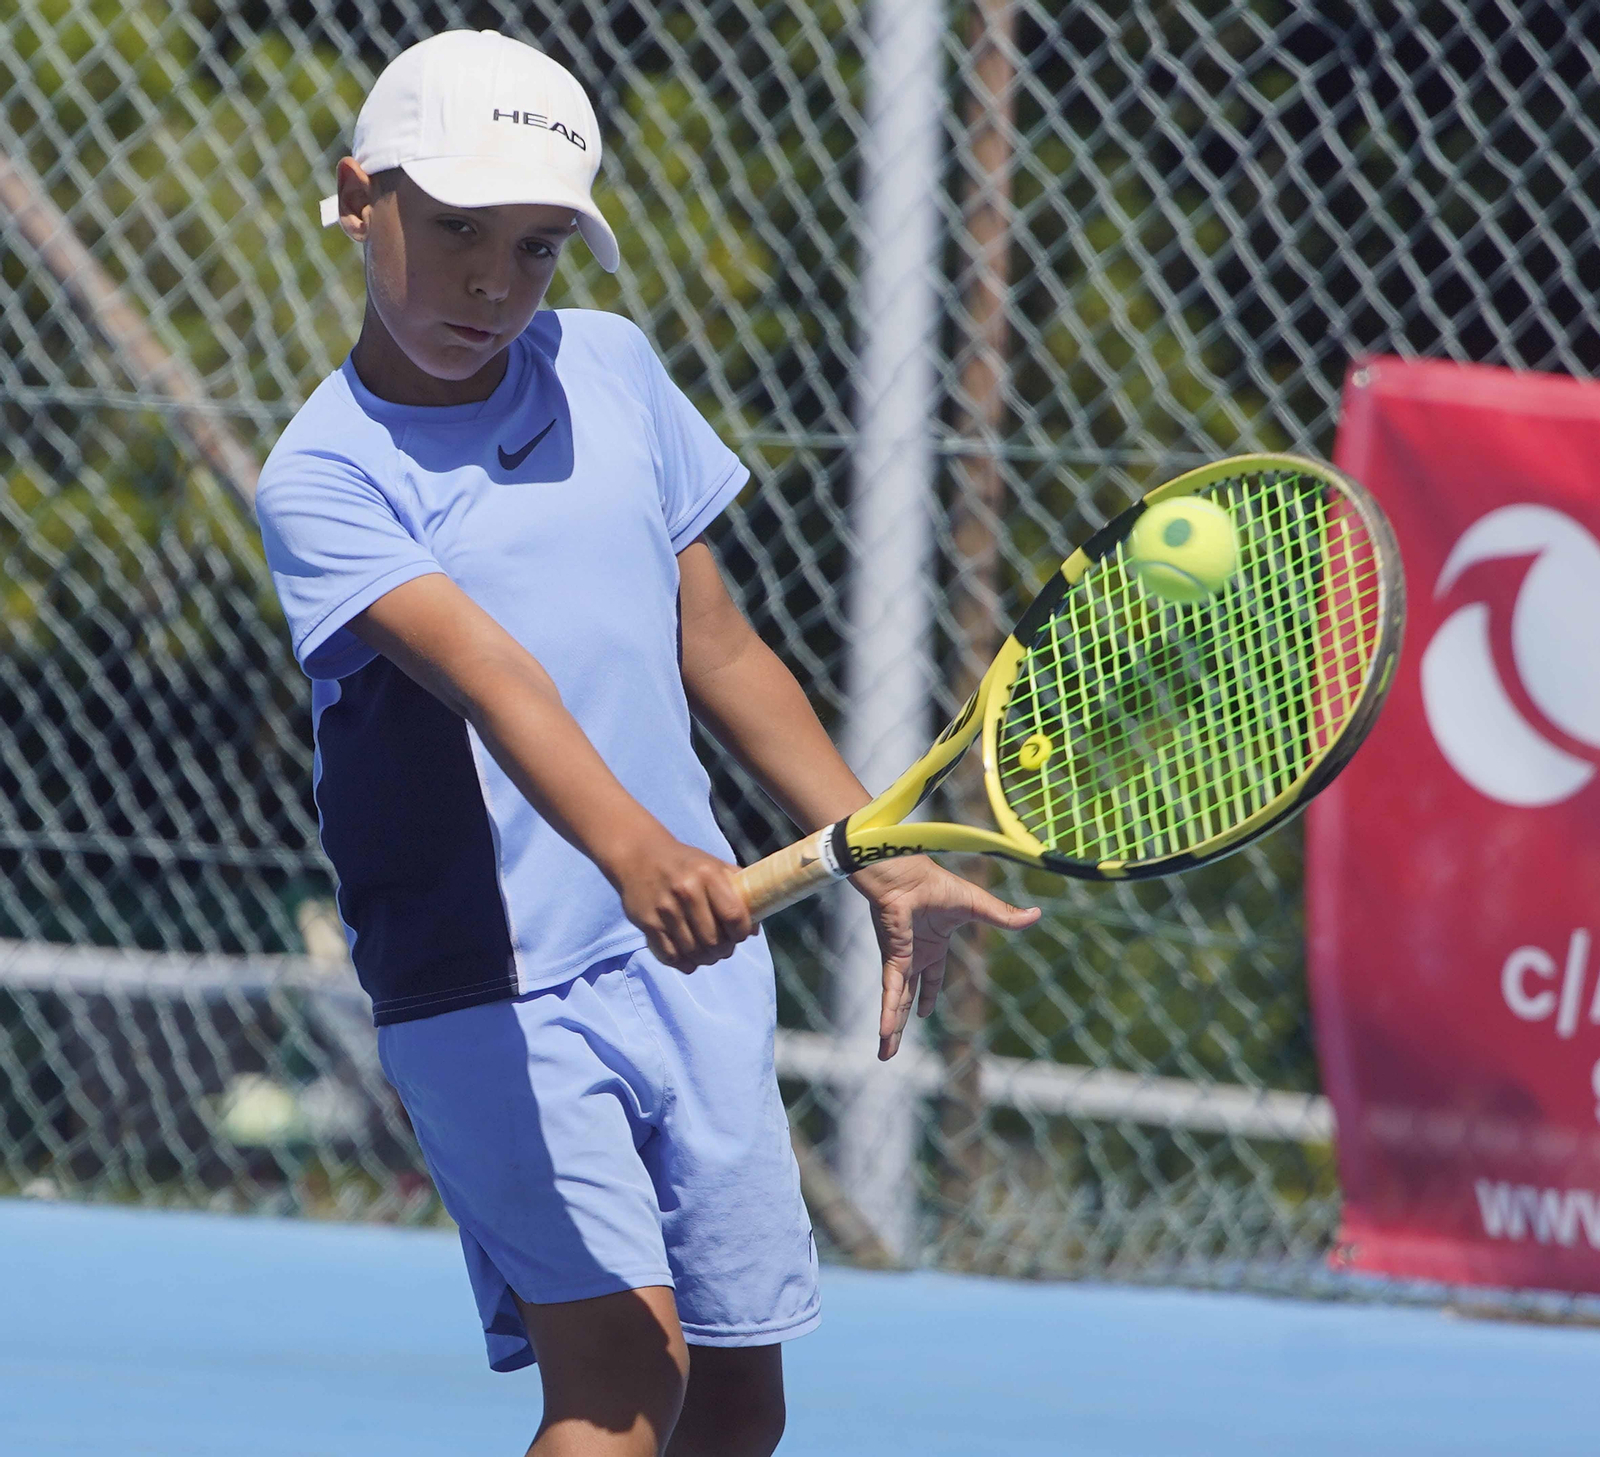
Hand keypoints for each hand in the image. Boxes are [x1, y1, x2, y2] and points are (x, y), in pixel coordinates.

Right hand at [608, 831, 753, 971]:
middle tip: (723, 948)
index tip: (740, 935)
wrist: (639, 855)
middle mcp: (686, 891)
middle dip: (723, 950)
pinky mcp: (647, 923)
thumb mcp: (714, 865)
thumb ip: (738, 891)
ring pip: (693, 952)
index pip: (734, 916)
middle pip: (714, 940)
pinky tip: (688, 958)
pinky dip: (683, 963)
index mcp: (708, 875)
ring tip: (707, 954)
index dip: (741, 933)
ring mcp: (665, 908)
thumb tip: (755, 929)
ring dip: (704, 959)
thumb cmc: (685, 864)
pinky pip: (670, 955)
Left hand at [850, 857, 1040, 1059]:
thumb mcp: (977, 906)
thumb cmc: (938, 884)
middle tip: (894, 1046)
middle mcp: (914, 954)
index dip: (929, 994)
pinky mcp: (893, 960)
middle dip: (903, 1022)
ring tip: (886, 1055)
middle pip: (910, 997)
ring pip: (897, 1002)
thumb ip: (1004, 916)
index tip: (924, 1013)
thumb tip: (1037, 915)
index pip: (930, 976)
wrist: (908, 875)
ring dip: (893, 1029)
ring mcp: (902, 959)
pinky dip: (889, 1014)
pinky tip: (886, 1035)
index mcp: (932, 943)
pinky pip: (892, 993)